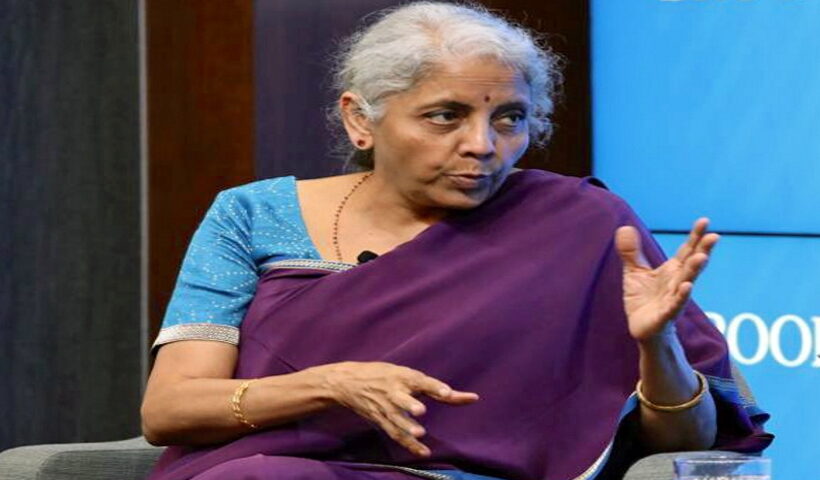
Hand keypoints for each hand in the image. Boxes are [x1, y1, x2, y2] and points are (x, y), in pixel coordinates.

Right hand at [310, 361, 478, 456]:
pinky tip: (423, 452)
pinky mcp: (381, 420)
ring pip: (395, 418)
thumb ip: (437, 389)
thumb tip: (472, 399)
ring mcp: (385, 407)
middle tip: (420, 410)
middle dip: (410, 404)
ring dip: (407, 427)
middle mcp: (393, 391)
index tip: (447, 393)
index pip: (420, 380)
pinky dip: (408, 444)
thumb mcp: (406, 375)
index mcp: (401, 376)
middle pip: (401, 399)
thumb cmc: (386, 376)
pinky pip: (395, 433)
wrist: (348, 383)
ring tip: (419, 433)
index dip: (433, 386)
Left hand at [615, 217, 718, 341]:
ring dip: (694, 271)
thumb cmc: (643, 299)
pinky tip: (687, 287)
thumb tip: (624, 227)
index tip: (705, 221)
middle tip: (714, 236)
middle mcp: (677, 282)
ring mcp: (673, 298)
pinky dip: (681, 296)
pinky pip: (674, 305)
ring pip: (687, 283)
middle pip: (691, 264)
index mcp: (673, 270)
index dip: (695, 236)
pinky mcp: (665, 315)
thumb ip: (631, 252)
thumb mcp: (634, 272)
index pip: (687, 250)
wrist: (642, 328)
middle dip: (703, 251)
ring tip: (702, 258)